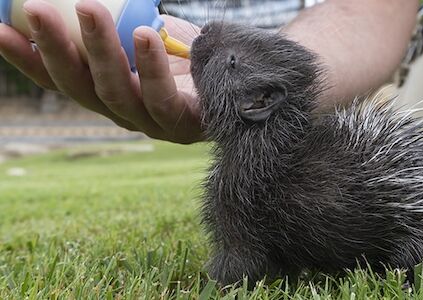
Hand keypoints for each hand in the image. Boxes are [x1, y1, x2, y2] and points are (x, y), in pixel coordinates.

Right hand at [0, 0, 202, 143]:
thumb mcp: (140, 29)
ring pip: (116, 92)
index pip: (59, 79)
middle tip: (36, 8)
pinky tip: (144, 35)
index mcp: (105, 92)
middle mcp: (122, 112)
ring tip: (87, 8)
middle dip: (56, 48)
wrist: (236, 73)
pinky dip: (150, 67)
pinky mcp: (183, 125)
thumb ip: (112, 23)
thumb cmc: (184, 52)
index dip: (27, 57)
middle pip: (80, 87)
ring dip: (99, 50)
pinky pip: (162, 99)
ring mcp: (152, 123)